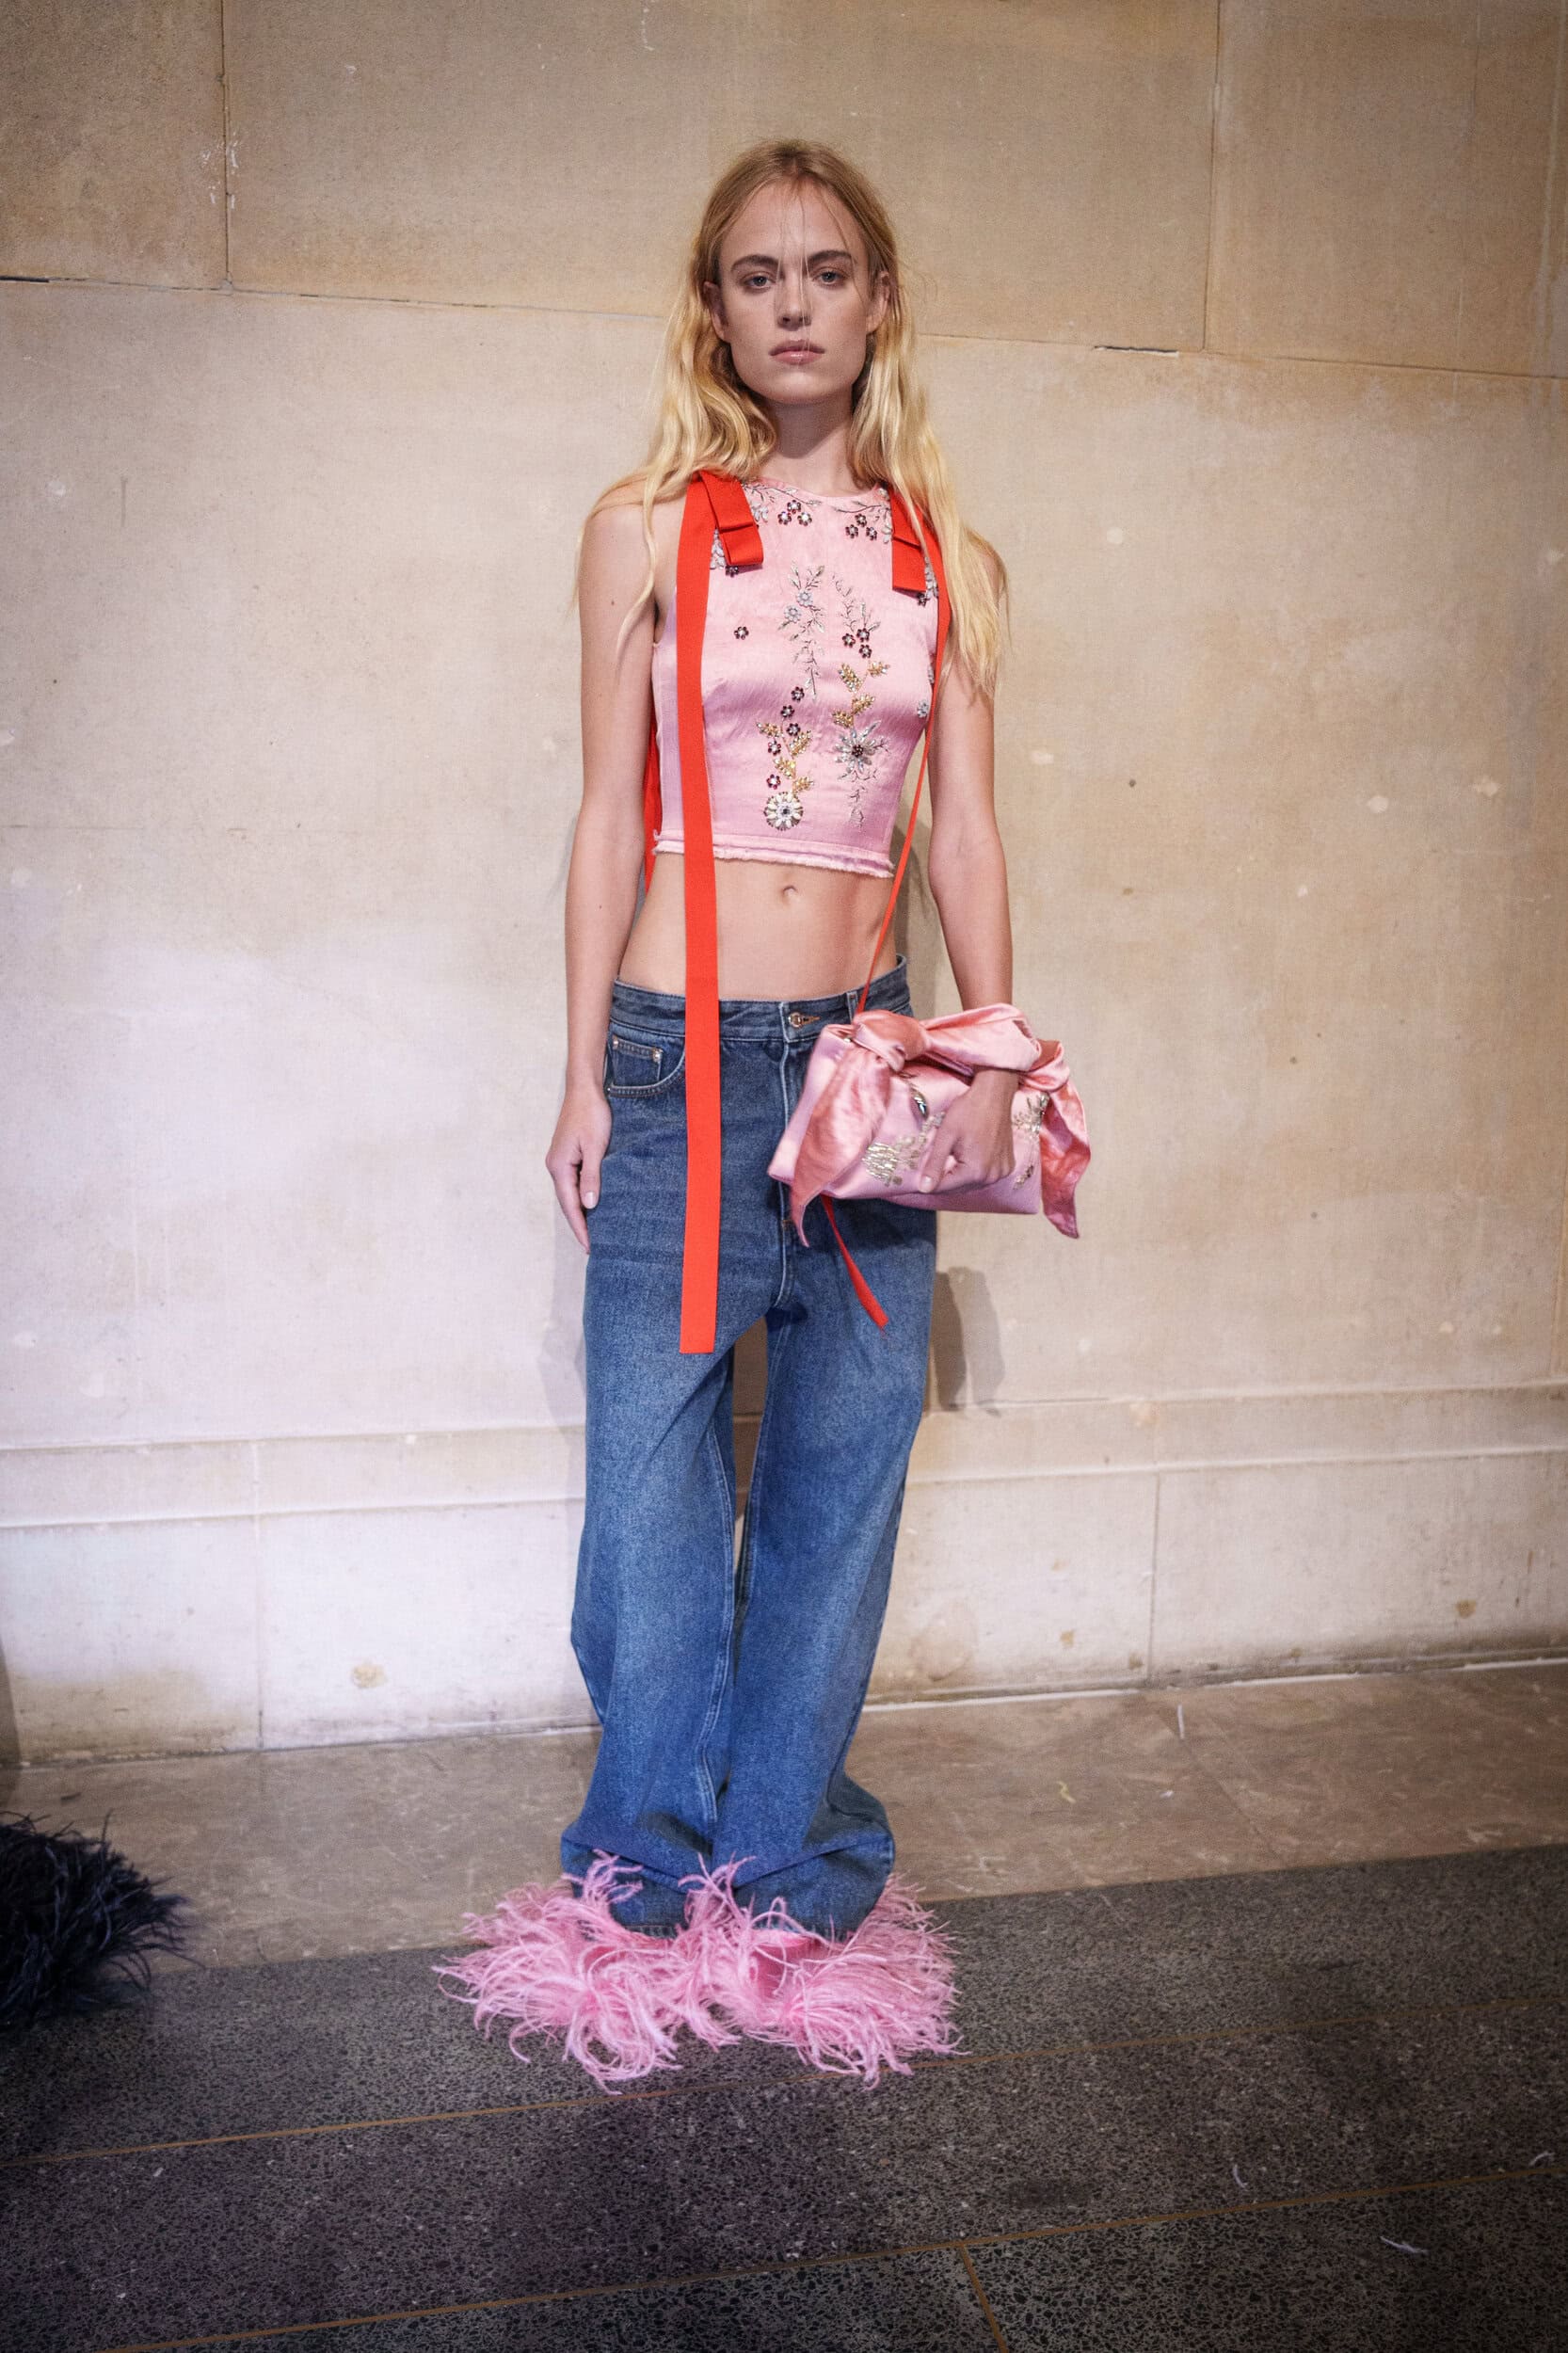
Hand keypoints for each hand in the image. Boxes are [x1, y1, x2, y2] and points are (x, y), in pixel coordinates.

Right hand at [546, 1079, 613, 1249]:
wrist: (585, 1089)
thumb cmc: (592, 1114)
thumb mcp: (597, 1147)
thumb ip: (592, 1176)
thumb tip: (590, 1205)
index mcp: (560, 1167)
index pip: (570, 1206)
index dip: (580, 1228)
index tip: (589, 1247)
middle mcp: (555, 1166)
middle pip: (567, 1203)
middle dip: (579, 1225)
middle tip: (592, 1247)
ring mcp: (560, 1161)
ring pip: (570, 1194)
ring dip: (580, 1212)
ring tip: (593, 1232)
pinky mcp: (567, 1155)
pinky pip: (573, 1182)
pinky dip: (581, 1196)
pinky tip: (591, 1204)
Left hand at [915, 1067, 1016, 1191]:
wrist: (994, 1095)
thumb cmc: (968, 1111)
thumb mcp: (945, 1137)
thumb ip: (934, 1164)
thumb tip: (923, 1188)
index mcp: (976, 1171)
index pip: (945, 1187)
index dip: (928, 1184)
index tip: (915, 1183)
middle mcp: (992, 1176)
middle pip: (959, 1187)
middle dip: (943, 1179)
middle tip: (929, 1169)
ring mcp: (1002, 1172)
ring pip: (972, 1183)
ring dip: (959, 1176)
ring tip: (950, 1159)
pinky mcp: (1007, 1166)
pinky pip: (985, 1176)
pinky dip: (974, 1171)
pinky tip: (968, 1157)